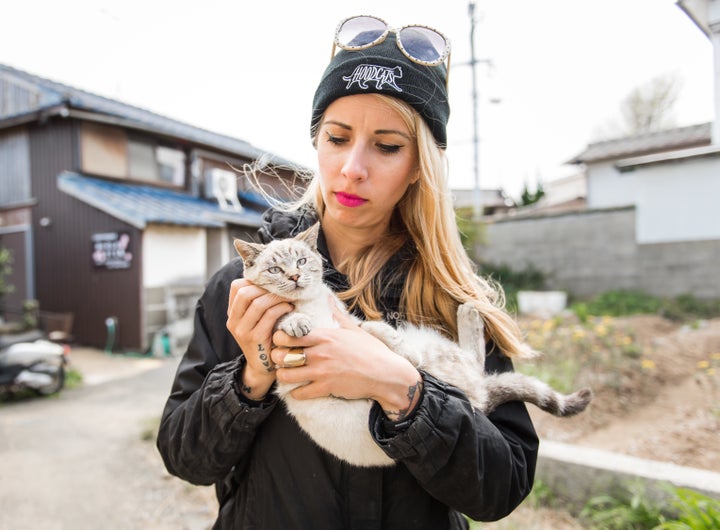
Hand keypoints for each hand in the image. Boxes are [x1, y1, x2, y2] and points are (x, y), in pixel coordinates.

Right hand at [227, 278, 292, 399]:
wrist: (263, 367)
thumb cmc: (265, 338)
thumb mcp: (255, 320)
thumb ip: (257, 303)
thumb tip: (273, 280)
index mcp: (232, 313)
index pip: (237, 286)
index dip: (254, 281)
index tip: (271, 284)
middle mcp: (233, 321)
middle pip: (245, 292)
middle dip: (267, 288)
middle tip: (282, 289)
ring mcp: (242, 330)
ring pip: (258, 303)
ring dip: (277, 297)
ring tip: (288, 299)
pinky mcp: (255, 338)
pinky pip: (269, 316)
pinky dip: (281, 308)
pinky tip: (289, 309)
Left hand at [271, 307, 422, 420]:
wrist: (386, 374)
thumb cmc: (371, 351)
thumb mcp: (354, 329)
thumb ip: (337, 314)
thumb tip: (329, 297)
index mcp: (325, 336)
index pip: (290, 335)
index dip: (279, 338)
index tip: (280, 341)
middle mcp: (320, 352)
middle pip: (283, 355)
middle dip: (277, 358)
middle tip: (280, 359)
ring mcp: (322, 371)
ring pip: (287, 375)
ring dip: (284, 375)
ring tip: (286, 374)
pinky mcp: (326, 388)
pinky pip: (300, 392)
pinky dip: (296, 392)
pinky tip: (299, 389)